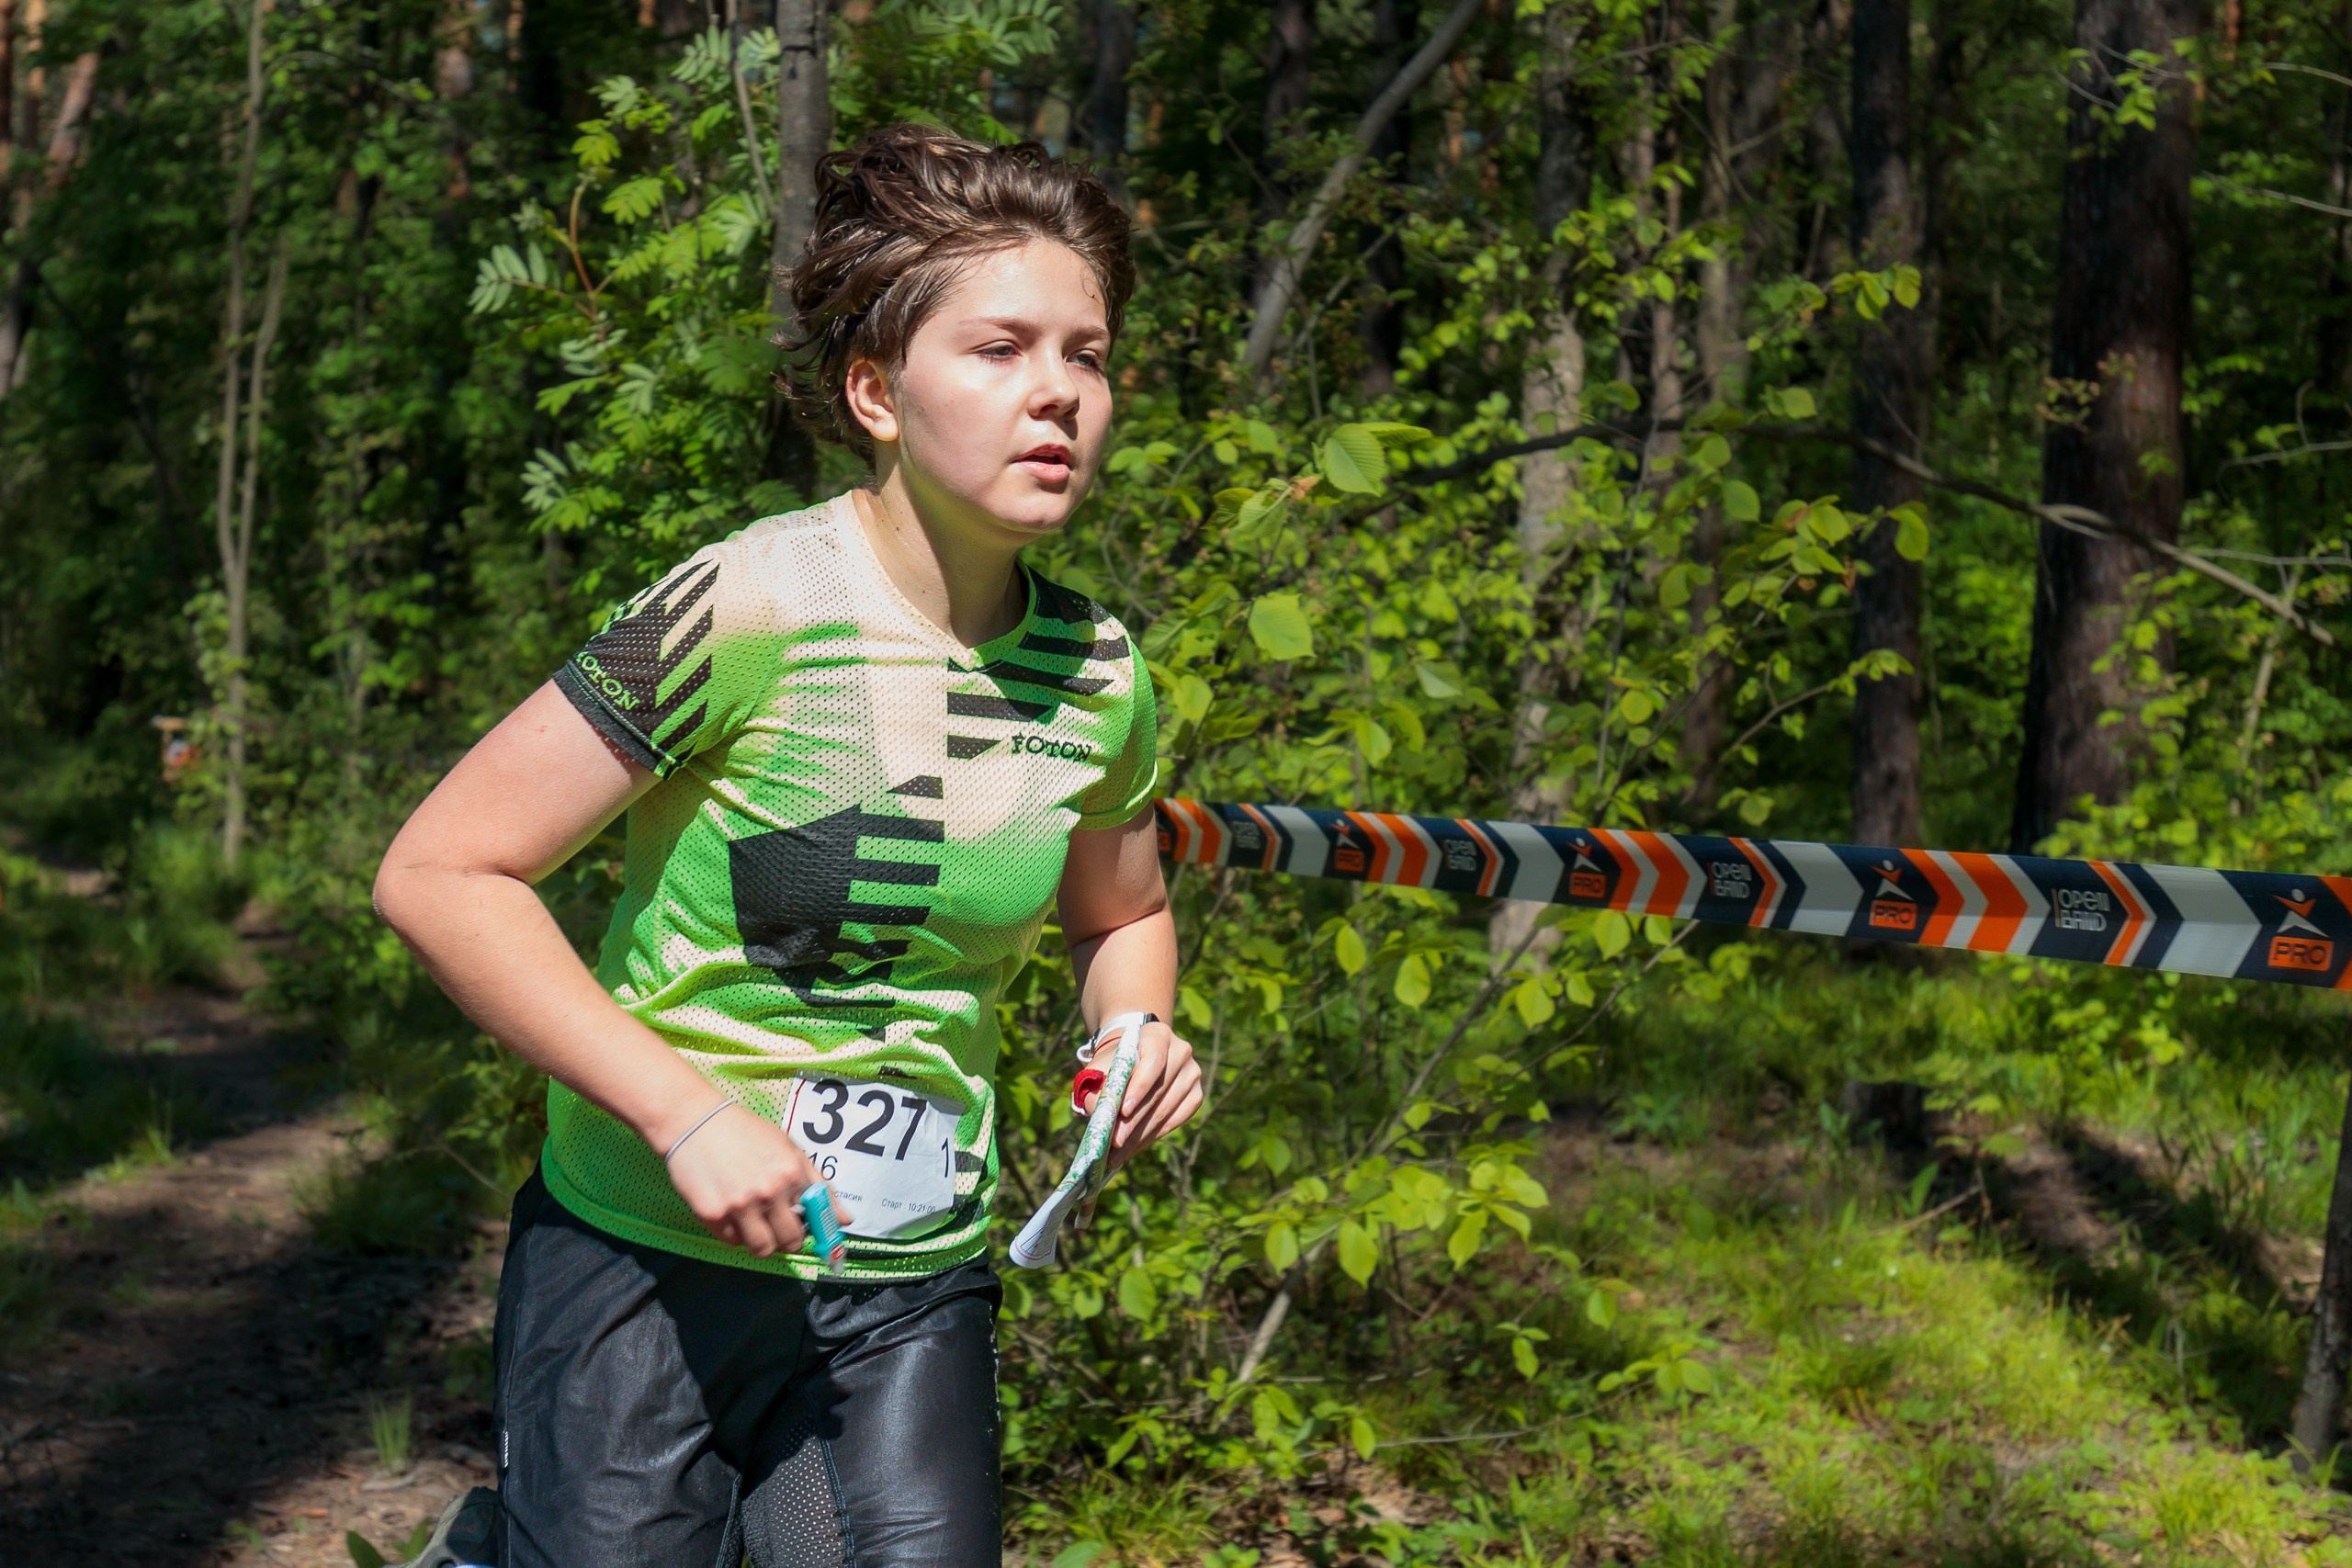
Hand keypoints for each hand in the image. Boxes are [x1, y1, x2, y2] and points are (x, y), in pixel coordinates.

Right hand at [662, 1104, 851, 1258]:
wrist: (696, 1123)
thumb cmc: (747, 1134)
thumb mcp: (790, 1150)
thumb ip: (820, 1185)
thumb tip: (847, 1219)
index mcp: (792, 1173)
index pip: (817, 1221)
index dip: (816, 1231)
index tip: (813, 1236)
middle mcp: (769, 1192)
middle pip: (790, 1242)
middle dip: (788, 1240)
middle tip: (779, 1228)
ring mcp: (740, 1205)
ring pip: (762, 1249)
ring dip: (762, 1242)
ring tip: (755, 1222)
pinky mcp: (713, 1214)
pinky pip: (733, 1242)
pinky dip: (735, 1234)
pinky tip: (732, 1213)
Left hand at [1080, 1020, 1203, 1171]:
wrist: (1135, 1058)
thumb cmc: (1115, 1063)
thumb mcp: (1101, 1067)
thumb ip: (1098, 1087)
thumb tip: (1100, 1117)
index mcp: (1158, 1035)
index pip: (1153, 1062)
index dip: (1139, 1088)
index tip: (1123, 1111)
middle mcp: (1181, 1051)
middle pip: (1159, 1091)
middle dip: (1134, 1121)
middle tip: (1115, 1144)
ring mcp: (1193, 1074)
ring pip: (1167, 1110)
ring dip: (1141, 1134)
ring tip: (1118, 1153)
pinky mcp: (1196, 1095)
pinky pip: (1176, 1120)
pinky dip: (1154, 1135)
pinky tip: (1135, 1146)